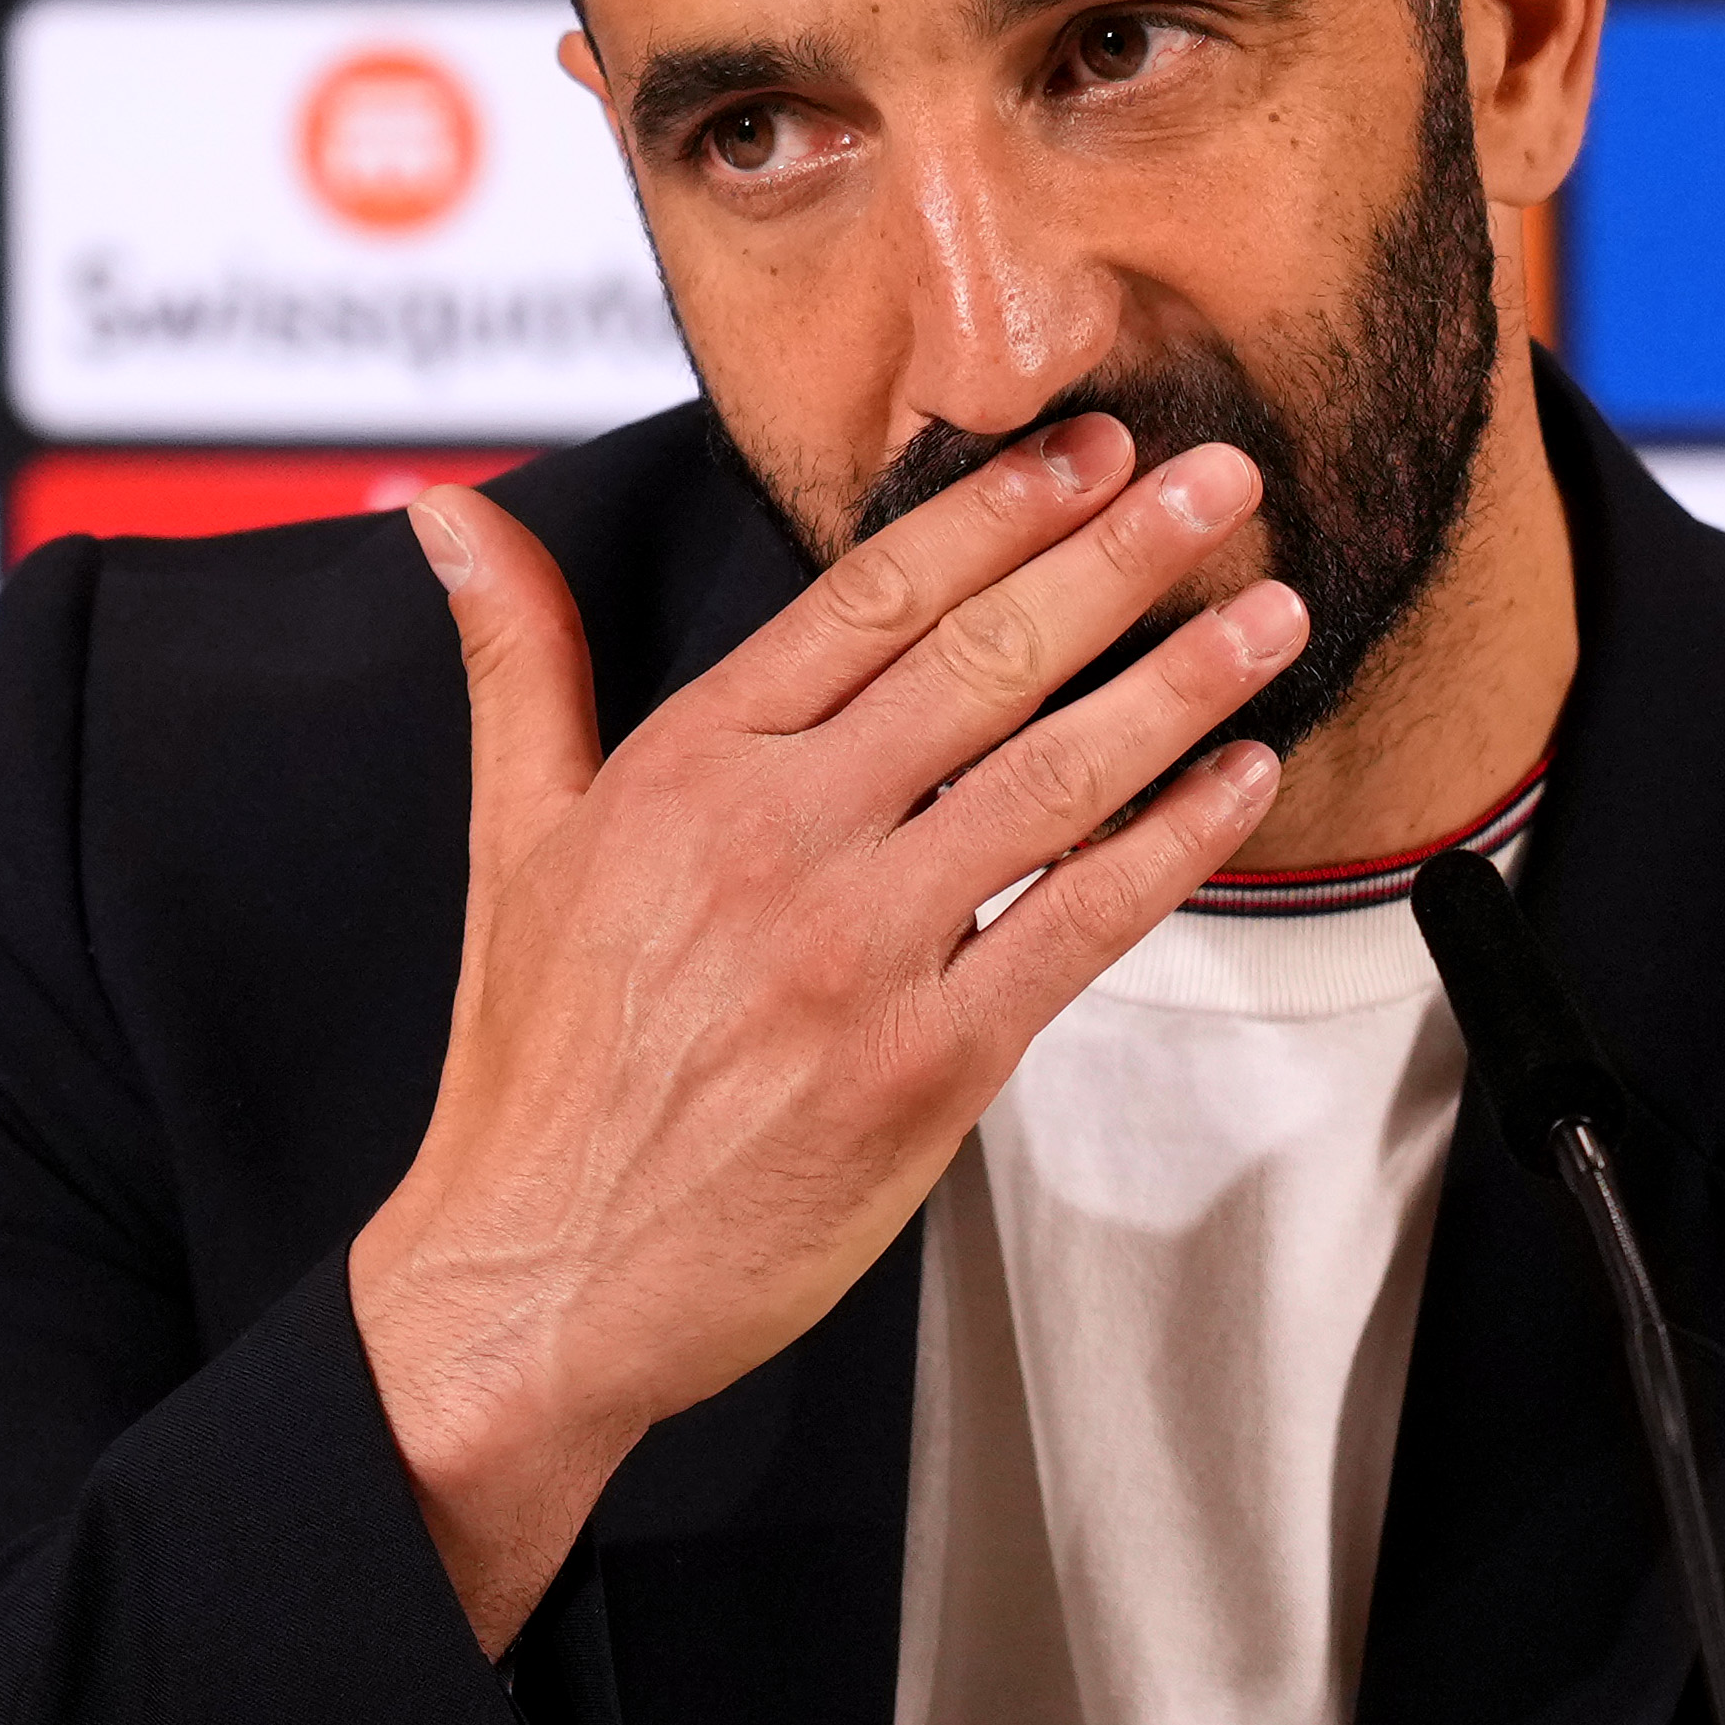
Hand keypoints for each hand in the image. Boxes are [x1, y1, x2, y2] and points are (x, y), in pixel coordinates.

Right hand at [344, 415, 1303, 1651]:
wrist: (536, 1279)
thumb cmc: (535, 1069)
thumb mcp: (509, 838)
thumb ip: (518, 662)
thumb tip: (451, 517)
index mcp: (690, 765)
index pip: (871, 594)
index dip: (998, 508)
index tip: (1094, 446)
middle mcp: (781, 836)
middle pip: (986, 657)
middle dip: (1121, 555)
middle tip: (1229, 480)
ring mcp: (860, 950)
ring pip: (1052, 778)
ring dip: (1178, 685)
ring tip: (1273, 613)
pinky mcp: (925, 1064)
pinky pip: (1078, 928)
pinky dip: (1172, 846)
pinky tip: (1242, 781)